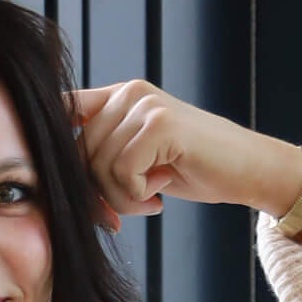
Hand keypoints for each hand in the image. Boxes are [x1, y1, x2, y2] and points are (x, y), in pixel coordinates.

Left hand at [68, 81, 301, 239]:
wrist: (246, 170)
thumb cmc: (192, 170)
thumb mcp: (139, 160)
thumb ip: (102, 158)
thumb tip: (55, 185)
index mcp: (119, 97)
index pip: (65, 113)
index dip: (56, 151)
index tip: (64, 184)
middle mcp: (128, 93)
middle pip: (78, 155)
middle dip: (98, 194)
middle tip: (132, 207)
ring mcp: (144, 105)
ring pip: (99, 168)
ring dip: (123, 199)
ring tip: (153, 197)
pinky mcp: (159, 124)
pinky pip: (123, 175)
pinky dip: (139, 197)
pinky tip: (163, 191)